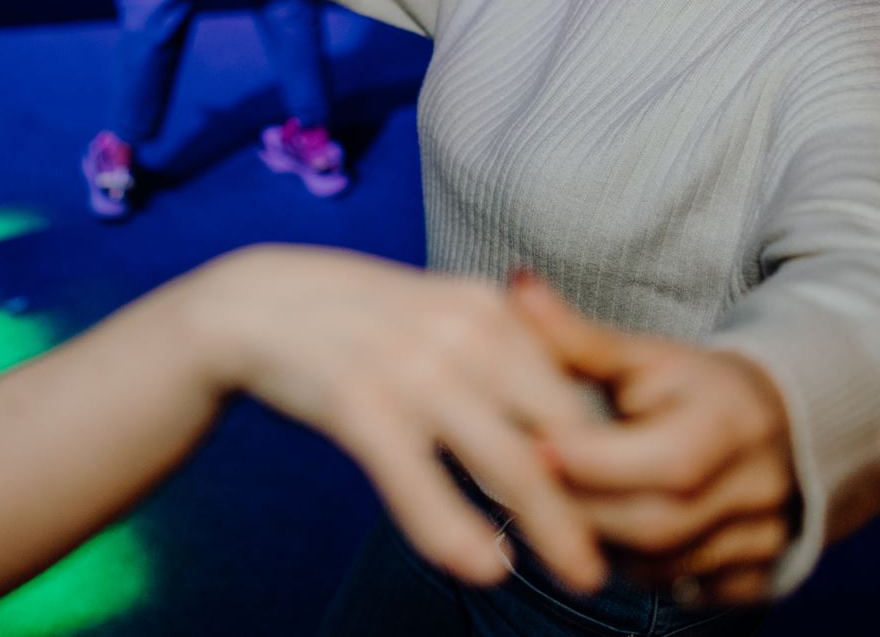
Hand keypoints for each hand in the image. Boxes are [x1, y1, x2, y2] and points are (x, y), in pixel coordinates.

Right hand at [184, 246, 608, 592]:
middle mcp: (464, 331)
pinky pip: (423, 485)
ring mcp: (414, 368)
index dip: (602, 457)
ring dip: (551, 530)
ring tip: (580, 576)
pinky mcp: (363, 406)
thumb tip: (559, 421)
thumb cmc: (356, 319)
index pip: (569, 390)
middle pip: (558, 432)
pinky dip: (459, 532)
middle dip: (594, 500)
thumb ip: (496, 353)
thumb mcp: (439, 312)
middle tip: (617, 554)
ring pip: (507, 465)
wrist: (256, 303)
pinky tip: (486, 568)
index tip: (624, 504)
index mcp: (489, 307)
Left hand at [511, 275, 796, 607]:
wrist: (783, 424)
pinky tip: (612, 538)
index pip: (666, 462)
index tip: (533, 449)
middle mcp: (757, 487)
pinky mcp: (758, 577)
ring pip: (664, 567)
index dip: (595, 463)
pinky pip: (685, 593)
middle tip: (528, 490)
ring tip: (563, 510)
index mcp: (731, 421)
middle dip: (583, 511)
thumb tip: (516, 288)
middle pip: (657, 525)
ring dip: (604, 545)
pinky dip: (640, 573)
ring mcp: (763, 539)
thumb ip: (578, 338)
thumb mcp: (645, 356)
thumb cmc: (695, 386)